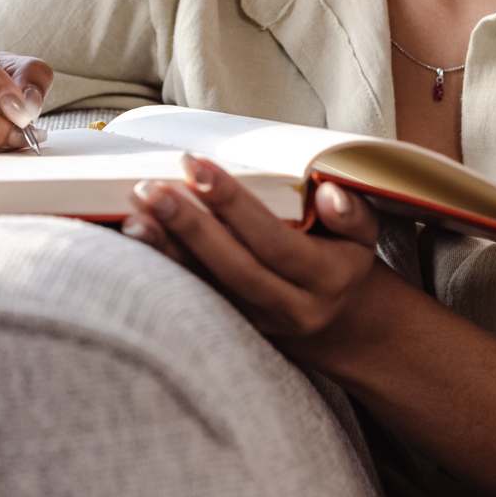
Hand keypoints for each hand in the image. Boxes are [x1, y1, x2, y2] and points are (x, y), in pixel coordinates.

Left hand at [120, 154, 383, 370]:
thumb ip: (351, 212)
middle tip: (151, 188)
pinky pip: (194, 299)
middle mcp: (290, 306)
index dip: (234, 205)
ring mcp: (258, 323)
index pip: (274, 241)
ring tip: (133, 215)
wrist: (339, 324)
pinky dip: (162, 270)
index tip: (197, 167)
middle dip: (189, 228)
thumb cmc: (342, 260)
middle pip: (234, 269)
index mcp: (324, 278)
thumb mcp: (362, 235)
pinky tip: (135, 239)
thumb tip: (329, 192)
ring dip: (166, 252)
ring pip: (207, 290)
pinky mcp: (232, 328)